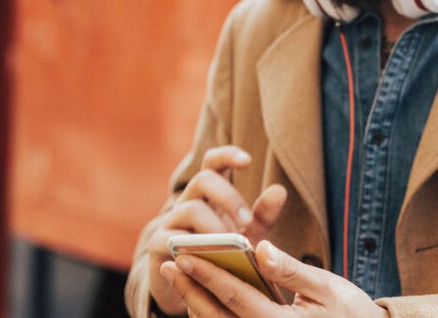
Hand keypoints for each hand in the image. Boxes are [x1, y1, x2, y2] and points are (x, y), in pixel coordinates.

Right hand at [147, 146, 287, 315]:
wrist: (190, 283)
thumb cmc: (221, 252)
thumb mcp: (246, 235)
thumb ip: (263, 215)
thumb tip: (280, 190)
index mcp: (210, 193)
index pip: (213, 162)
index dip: (227, 155)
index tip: (247, 160)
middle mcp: (188, 200)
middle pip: (202, 179)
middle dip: (228, 197)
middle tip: (246, 223)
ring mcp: (171, 220)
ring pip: (190, 208)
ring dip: (214, 226)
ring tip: (230, 247)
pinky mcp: (157, 243)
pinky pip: (170, 238)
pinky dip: (190, 247)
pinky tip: (206, 258)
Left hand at [160, 240, 388, 317]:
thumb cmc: (349, 312)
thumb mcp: (327, 287)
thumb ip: (291, 270)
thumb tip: (260, 249)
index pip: (236, 297)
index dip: (208, 275)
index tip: (184, 256)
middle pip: (217, 317)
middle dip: (190, 289)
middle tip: (168, 263)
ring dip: (196, 303)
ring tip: (179, 277)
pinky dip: (212, 315)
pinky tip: (201, 297)